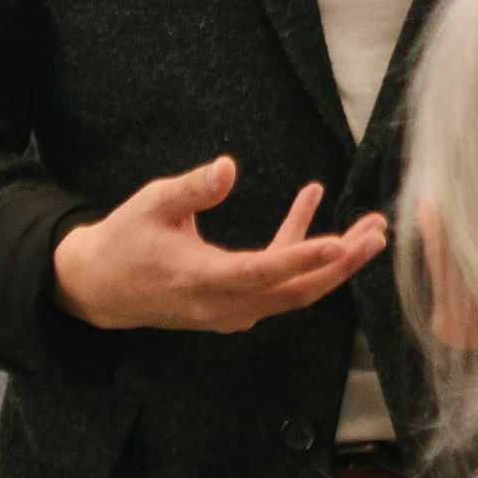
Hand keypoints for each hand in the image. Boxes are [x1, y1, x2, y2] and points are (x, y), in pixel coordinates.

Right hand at [50, 156, 387, 333]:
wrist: (100, 287)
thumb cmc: (125, 240)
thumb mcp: (151, 204)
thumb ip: (192, 188)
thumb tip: (229, 167)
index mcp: (201, 280)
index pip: (262, 272)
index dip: (304, 257)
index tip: (342, 243)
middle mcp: (222, 304)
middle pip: (294, 290)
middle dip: (341, 264)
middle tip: (377, 235)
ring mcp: (231, 310)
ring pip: (293, 291)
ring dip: (332, 262)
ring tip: (368, 229)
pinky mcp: (235, 304)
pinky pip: (277, 281)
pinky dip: (299, 249)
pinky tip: (309, 205)